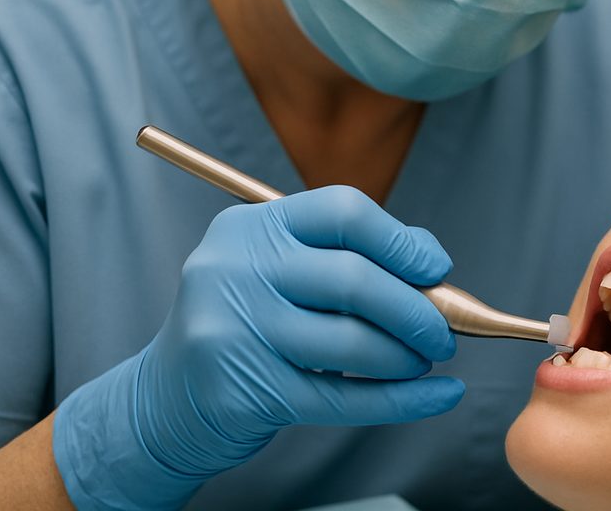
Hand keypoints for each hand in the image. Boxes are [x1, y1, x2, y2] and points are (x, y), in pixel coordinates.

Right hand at [53, 186, 462, 509]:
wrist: (166, 400)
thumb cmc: (248, 324)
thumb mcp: (280, 271)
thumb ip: (351, 254)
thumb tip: (432, 262)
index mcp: (251, 226)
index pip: (342, 211)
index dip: (400, 240)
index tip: (436, 270)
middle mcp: (235, 270)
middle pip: (354, 279)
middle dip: (417, 309)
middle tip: (444, 333)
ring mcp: (235, 331)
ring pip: (351, 343)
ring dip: (407, 357)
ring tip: (425, 361)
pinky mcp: (244, 393)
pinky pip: (344, 398)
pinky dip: (404, 400)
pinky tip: (440, 396)